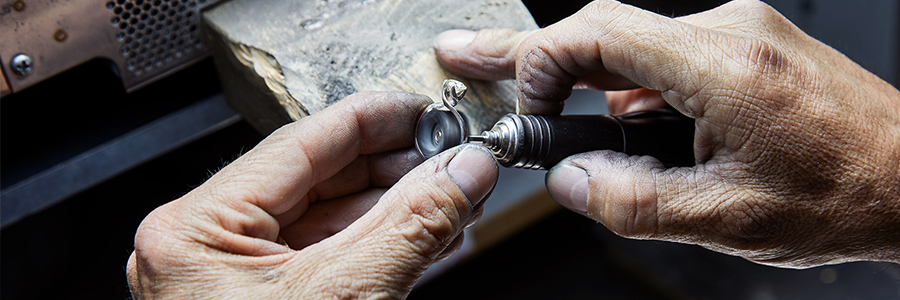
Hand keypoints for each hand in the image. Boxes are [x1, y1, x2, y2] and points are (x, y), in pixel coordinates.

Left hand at [126, 92, 498, 297]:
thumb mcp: (348, 298)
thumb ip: (411, 224)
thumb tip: (461, 173)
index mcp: (195, 231)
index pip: (300, 145)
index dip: (372, 120)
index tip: (422, 109)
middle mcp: (204, 250)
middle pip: (317, 180)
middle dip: (395, 167)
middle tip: (451, 156)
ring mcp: (233, 283)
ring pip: (329, 222)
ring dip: (397, 206)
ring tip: (452, 193)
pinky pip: (328, 261)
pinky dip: (381, 246)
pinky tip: (428, 235)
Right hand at [434, 0, 899, 266]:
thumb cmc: (847, 196)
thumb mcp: (727, 221)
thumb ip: (632, 202)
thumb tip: (571, 182)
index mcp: (722, 65)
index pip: (595, 34)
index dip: (538, 64)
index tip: (521, 105)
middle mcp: (730, 31)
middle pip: (604, 29)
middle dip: (534, 53)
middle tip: (474, 56)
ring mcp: (741, 32)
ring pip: (635, 46)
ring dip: (590, 82)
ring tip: (558, 121)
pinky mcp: (749, 45)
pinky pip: (670, 56)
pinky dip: (635, 88)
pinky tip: (631, 127)